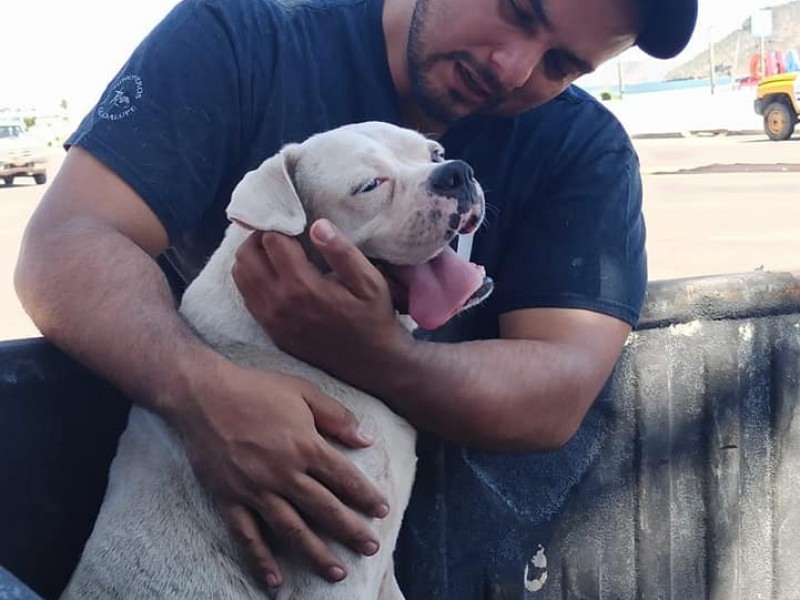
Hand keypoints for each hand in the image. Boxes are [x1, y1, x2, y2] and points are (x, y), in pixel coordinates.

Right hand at [176, 359, 389, 587]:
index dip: (366, 496)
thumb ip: (337, 417)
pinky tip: (275, 580)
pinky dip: (261, 560)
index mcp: (305, 446)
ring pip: (292, 530)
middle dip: (351, 531)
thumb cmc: (256, 389)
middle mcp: (284, 473)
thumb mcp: (303, 392)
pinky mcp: (229, 499)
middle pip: (325, 509)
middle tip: (371, 547)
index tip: (382, 510)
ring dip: (316, 554)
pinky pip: (247, 536)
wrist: (202, 394)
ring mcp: (256, 490)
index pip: (345, 478)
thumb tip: (368, 439)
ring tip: (337, 572)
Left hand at [232, 220, 410, 375]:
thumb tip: (317, 224)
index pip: (271, 240)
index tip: (293, 220)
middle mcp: (279, 303)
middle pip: (246, 255)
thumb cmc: (373, 318)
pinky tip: (275, 275)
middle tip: (281, 233)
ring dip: (253, 257)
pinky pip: (246, 296)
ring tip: (276, 252)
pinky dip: (253, 278)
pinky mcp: (270, 331)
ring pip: (240, 275)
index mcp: (303, 286)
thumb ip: (342, 252)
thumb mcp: (370, 282)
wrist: (370, 363)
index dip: (280, 224)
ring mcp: (271, 320)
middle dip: (260, 238)